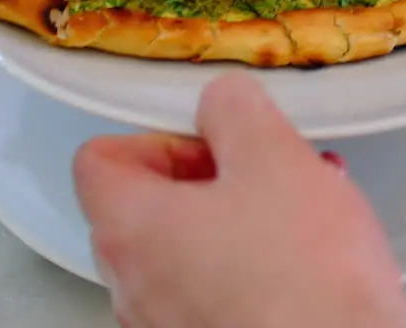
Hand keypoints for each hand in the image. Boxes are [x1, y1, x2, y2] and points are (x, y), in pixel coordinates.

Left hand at [73, 72, 405, 327]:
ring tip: (301, 214)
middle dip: (210, 179)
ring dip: (236, 223)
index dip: (157, 138)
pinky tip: (306, 263)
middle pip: (145, 208)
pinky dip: (250, 270)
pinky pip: (214, 294)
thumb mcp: (274, 155)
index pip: (99, 159)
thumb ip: (234, 108)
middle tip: (265, 173)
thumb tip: (221, 100)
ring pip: (187, 253)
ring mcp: (165, 325)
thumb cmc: (305, 277)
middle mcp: (132, 286)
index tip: (210, 141)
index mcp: (130, 227)